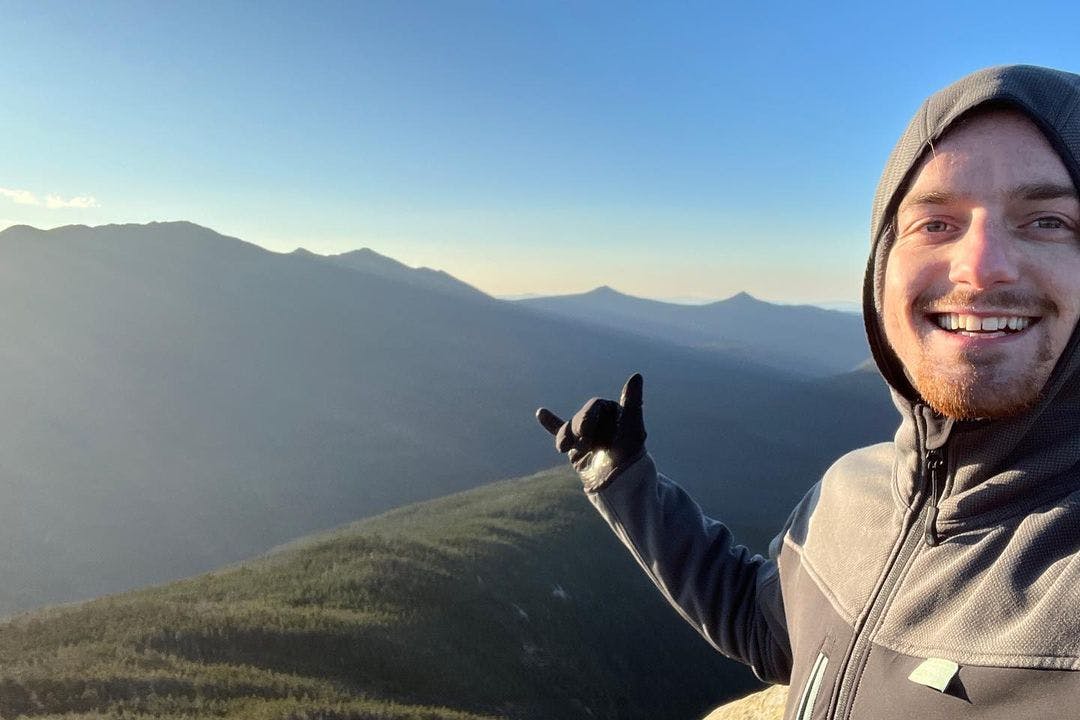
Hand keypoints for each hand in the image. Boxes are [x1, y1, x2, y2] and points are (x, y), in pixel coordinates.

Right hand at [535, 373, 647, 489]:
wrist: (619, 486)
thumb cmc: (631, 457)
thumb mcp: (632, 429)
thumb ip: (632, 402)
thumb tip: (636, 375)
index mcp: (614, 413)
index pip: (596, 406)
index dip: (589, 417)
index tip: (585, 432)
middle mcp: (601, 421)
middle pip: (581, 417)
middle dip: (579, 428)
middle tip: (583, 443)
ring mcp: (588, 435)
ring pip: (569, 427)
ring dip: (566, 437)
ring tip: (565, 449)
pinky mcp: (576, 448)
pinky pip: (561, 431)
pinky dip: (551, 424)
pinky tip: (541, 413)